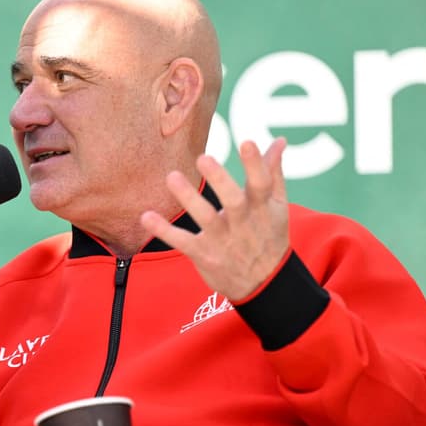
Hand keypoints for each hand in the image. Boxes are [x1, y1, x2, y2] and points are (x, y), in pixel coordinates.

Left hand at [141, 138, 289, 302]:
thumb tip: (279, 141)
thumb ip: (273, 173)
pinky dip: (164, 231)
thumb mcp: (277, 207)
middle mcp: (242, 223)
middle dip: (220, 180)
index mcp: (261, 208)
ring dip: (188, 198)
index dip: (255, 164)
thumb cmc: (269, 237)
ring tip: (172, 177)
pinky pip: (182, 241)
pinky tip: (146, 217)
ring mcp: (222, 239)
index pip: (261, 184)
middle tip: (203, 158)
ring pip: (205, 218)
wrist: (264, 284)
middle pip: (232, 200)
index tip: (246, 143)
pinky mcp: (204, 254)